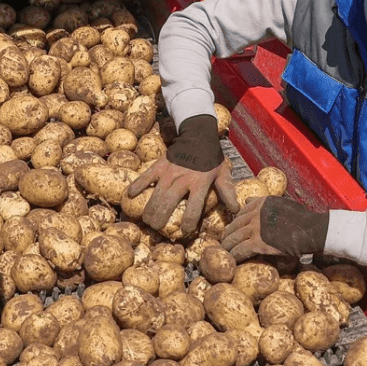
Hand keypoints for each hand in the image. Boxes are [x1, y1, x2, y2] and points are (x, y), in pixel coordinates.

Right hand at [126, 114, 239, 233]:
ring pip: (156, 193)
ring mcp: (169, 172)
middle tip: (156, 228)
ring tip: (146, 220)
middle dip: (161, 217)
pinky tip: (130, 195)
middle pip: (169, 202)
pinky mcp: (160, 165)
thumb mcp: (223, 174)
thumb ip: (227, 192)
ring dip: (150, 208)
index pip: (194, 206)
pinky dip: (137, 185)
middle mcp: (183, 179)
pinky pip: (146, 176)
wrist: (198, 134)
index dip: (189, 221)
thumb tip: (236, 211)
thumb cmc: (212, 158)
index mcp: (199, 183)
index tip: (185, 231)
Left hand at [222, 196, 329, 261]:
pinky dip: (235, 255)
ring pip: (234, 238)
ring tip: (225, 252)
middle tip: (225, 241)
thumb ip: (264, 202)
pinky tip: (233, 259)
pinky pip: (240, 249)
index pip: (241, 212)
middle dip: (228, 234)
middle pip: (234, 225)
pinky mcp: (258, 243)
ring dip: (228, 246)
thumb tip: (247, 199)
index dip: (235, 222)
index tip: (233, 228)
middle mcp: (255, 213)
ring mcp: (255, 228)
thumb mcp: (282, 203)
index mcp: (260, 202)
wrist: (311, 230)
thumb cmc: (302, 218)